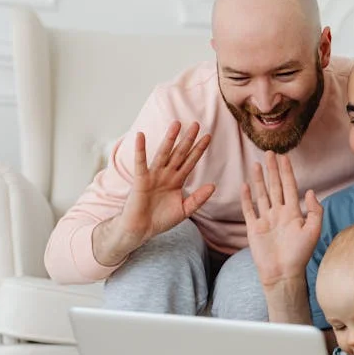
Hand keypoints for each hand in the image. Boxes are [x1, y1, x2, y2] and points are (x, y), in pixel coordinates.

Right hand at [115, 121, 214, 251]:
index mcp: (177, 180)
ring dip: (169, 139)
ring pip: (163, 154)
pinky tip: (141, 136)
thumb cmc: (161, 220)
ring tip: (176, 124)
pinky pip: (141, 163)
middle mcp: (166, 175)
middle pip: (179, 154)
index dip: (198, 150)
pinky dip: (140, 150)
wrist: (141, 230)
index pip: (190, 162)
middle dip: (188, 140)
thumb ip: (198, 199)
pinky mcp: (140, 180)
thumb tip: (213, 186)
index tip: (208, 136)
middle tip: (197, 124)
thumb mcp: (184, 210)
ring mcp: (153, 176)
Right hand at [241, 151, 322, 286]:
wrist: (283, 274)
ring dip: (259, 179)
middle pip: (275, 186)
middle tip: (269, 152)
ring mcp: (266, 220)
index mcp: (293, 212)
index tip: (284, 156)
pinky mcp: (254, 229)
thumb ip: (314, 210)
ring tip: (256, 163)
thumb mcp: (313, 231)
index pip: (289, 186)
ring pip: (262, 194)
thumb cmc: (300, 255)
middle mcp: (279, 213)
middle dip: (272, 169)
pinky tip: (245, 185)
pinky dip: (246, 198)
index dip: (286, 171)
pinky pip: (249, 210)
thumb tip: (311, 191)